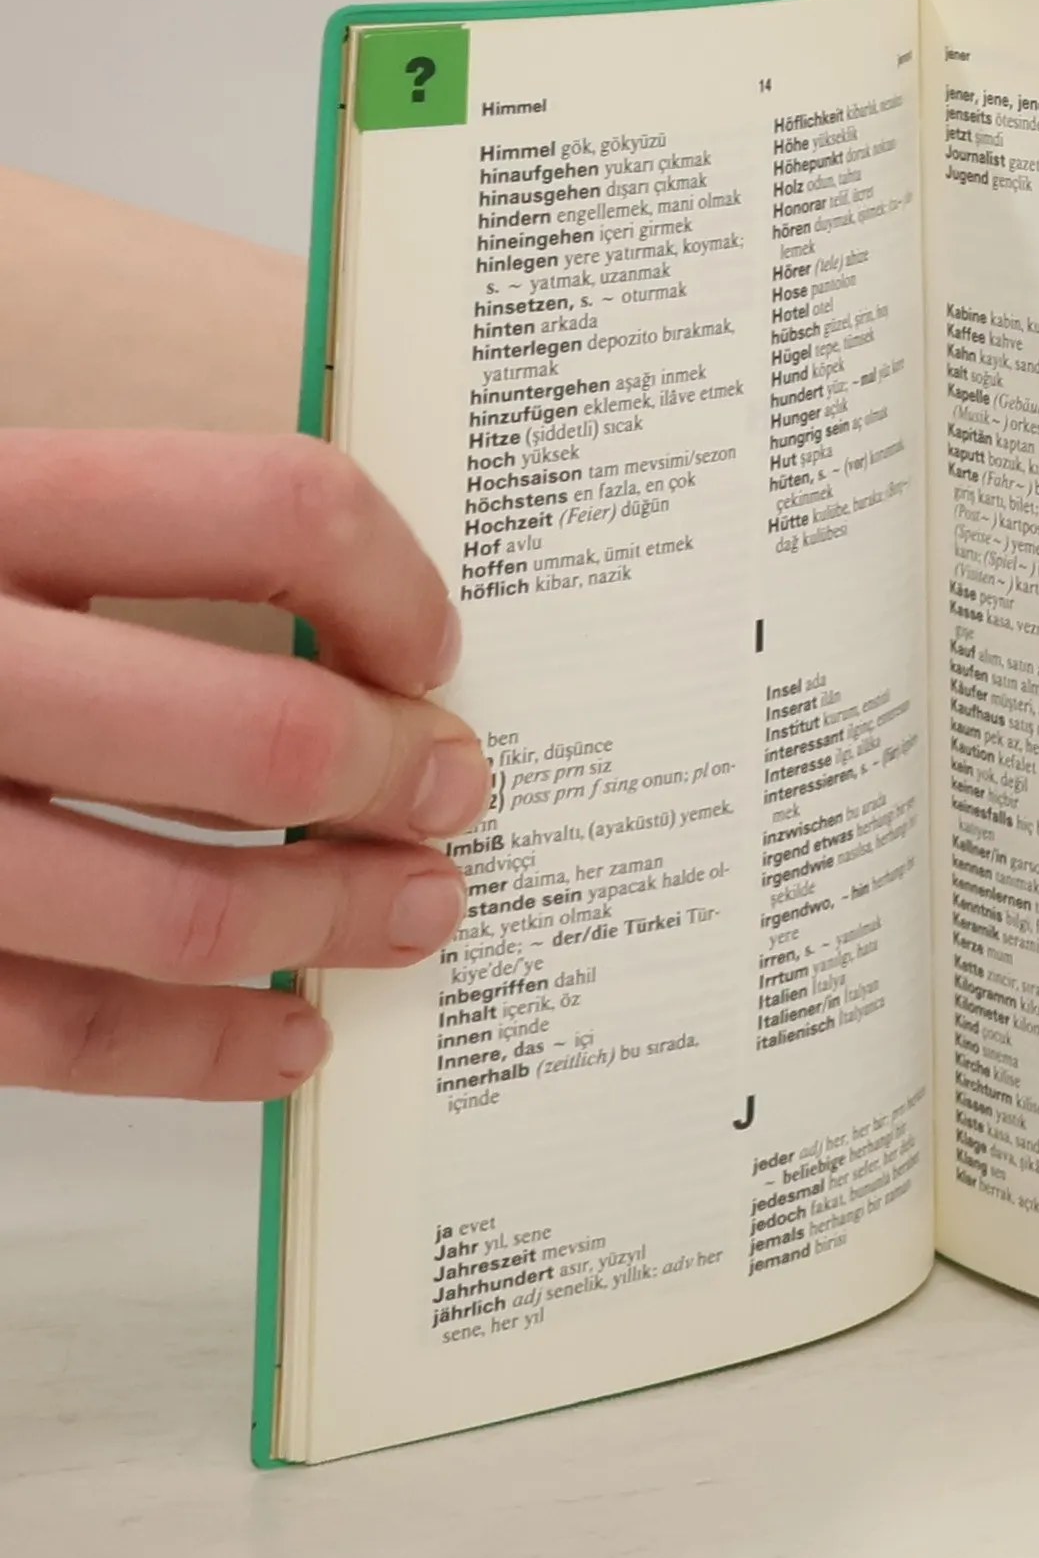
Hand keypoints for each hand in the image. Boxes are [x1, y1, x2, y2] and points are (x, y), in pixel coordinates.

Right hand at [0, 431, 490, 1099]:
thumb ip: (123, 554)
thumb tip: (365, 646)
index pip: (269, 507)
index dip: (394, 582)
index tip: (431, 645)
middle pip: (247, 730)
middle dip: (392, 773)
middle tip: (456, 790)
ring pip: (176, 905)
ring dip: (332, 919)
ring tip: (418, 911)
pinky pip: (63, 1032)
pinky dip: (205, 1051)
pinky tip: (291, 1039)